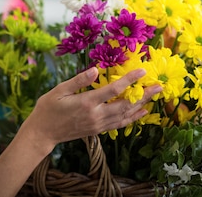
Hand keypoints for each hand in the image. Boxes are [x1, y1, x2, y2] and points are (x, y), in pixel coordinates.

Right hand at [19, 67, 161, 155]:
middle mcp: (96, 115)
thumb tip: (96, 69)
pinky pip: (120, 124)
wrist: (43, 133)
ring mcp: (98, 125)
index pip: (113, 90)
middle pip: (126, 104)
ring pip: (125, 115)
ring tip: (154, 97)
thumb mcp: (60, 90)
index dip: (129, 80)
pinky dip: (132, 118)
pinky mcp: (98, 130)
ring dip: (142, 106)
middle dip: (144, 95)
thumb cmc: (48, 108)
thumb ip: (79, 79)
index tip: (142, 71)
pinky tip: (141, 112)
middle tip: (159, 86)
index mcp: (87, 103)